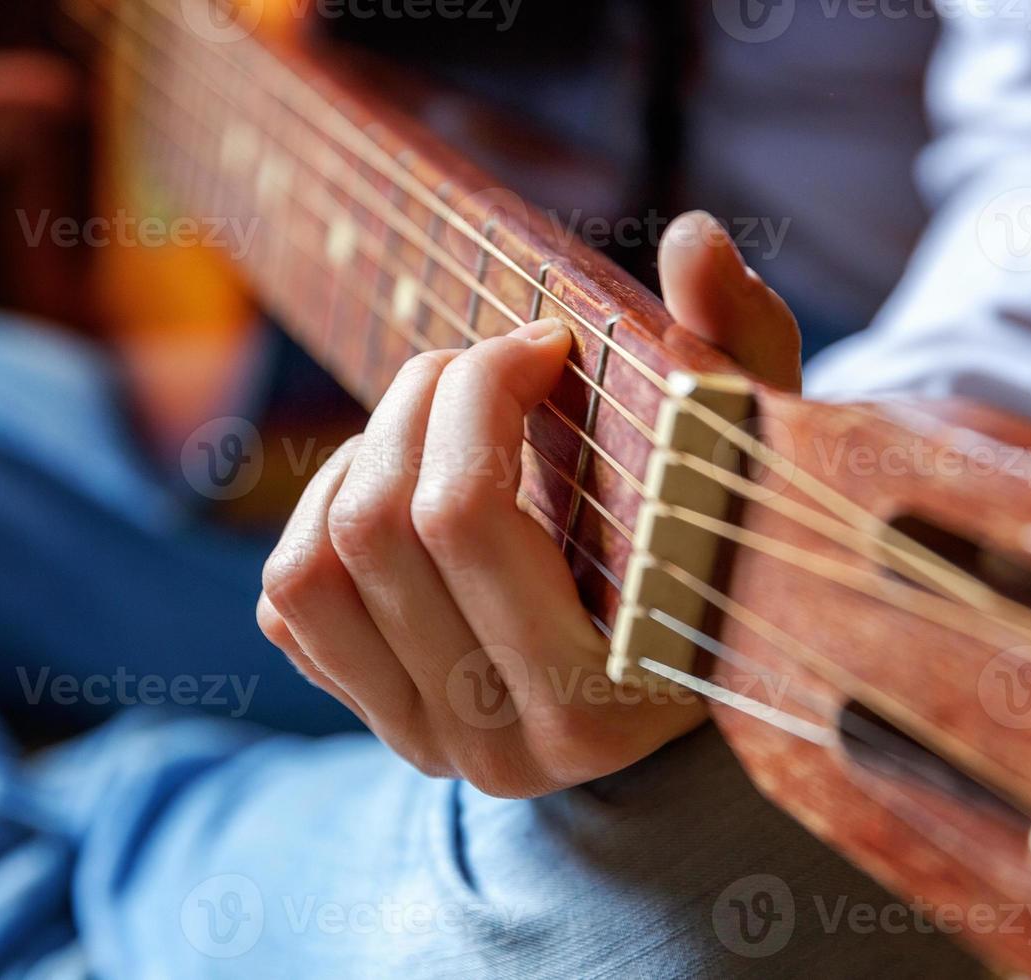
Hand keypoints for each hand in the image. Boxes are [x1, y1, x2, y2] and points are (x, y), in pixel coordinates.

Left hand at [258, 212, 799, 797]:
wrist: (686, 658)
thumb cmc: (724, 543)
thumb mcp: (743, 451)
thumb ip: (739, 345)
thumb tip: (694, 236)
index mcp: (599, 701)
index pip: (466, 516)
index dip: (484, 390)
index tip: (544, 343)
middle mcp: (499, 746)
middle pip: (376, 528)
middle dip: (422, 400)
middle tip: (484, 360)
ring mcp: (425, 739)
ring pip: (310, 567)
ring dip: (365, 455)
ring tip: (441, 420)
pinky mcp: (376, 717)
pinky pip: (287, 603)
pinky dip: (324, 514)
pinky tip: (407, 488)